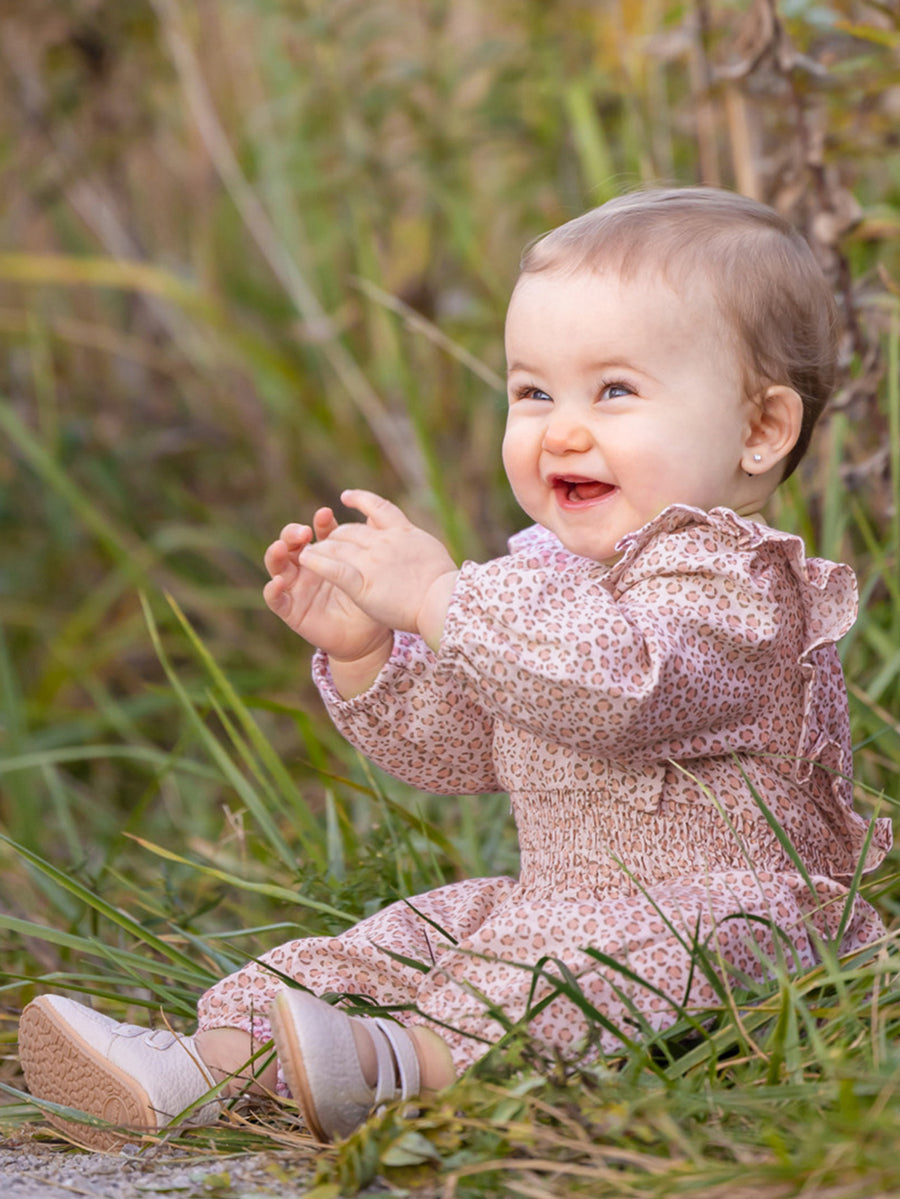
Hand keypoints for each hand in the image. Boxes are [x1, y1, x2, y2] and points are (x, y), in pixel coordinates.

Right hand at [263, 507, 391, 664]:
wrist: (368, 636)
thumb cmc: (369, 600)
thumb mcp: (369, 572)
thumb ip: (368, 547)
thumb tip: (374, 516)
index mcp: (326, 554)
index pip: (319, 532)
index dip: (320, 522)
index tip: (326, 514)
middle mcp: (306, 567)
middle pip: (291, 543)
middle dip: (293, 533)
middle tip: (303, 532)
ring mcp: (296, 587)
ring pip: (277, 566)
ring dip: (276, 554)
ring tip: (281, 547)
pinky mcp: (291, 610)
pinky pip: (276, 599)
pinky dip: (272, 590)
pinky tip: (277, 583)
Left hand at [298, 490, 458, 644]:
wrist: (444, 602)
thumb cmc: (447, 587)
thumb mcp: (433, 554)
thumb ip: (418, 546)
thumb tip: (419, 547)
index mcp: (403, 532)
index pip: (378, 508)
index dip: (360, 500)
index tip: (346, 496)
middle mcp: (383, 542)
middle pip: (350, 531)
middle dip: (336, 536)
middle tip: (327, 543)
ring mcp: (371, 561)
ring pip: (337, 547)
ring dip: (321, 549)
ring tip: (307, 552)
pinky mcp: (361, 582)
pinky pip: (332, 568)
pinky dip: (316, 562)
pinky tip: (305, 560)